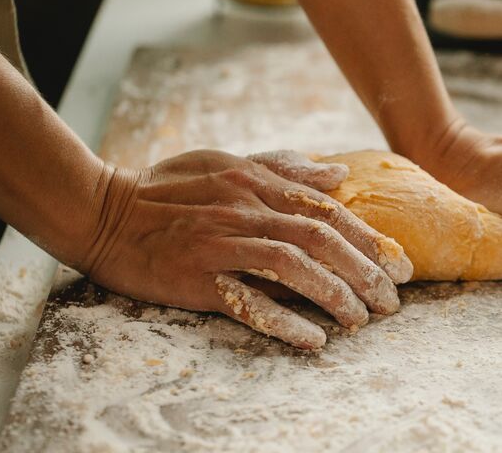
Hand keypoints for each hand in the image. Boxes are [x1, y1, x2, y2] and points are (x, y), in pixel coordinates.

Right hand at [75, 150, 412, 349]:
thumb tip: (336, 175)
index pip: (328, 211)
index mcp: (256, 183)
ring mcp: (221, 244)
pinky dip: (285, 319)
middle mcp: (246, 210)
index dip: (370, 239)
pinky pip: (248, 301)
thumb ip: (283, 168)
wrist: (101, 210)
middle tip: (393, 300)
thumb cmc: (166, 187)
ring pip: (294, 267)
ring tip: (362, 320)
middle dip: (366, 271)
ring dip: (336, 295)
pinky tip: (314, 338)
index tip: (400, 264)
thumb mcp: (226, 162)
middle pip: (322, 240)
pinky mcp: (197, 278)